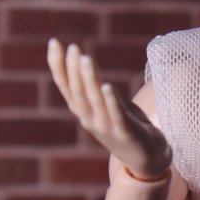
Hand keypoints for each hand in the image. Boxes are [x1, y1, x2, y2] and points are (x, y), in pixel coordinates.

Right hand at [47, 39, 171, 179]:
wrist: (146, 157)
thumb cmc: (124, 124)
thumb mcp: (104, 105)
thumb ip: (91, 88)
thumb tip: (79, 61)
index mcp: (83, 111)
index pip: (65, 86)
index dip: (58, 65)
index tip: (54, 43)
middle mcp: (90, 119)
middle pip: (78, 92)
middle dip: (74, 69)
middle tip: (73, 48)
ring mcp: (107, 128)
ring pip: (95, 101)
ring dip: (89, 79)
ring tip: (85, 59)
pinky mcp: (126, 133)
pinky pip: (116, 115)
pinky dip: (111, 101)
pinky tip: (107, 86)